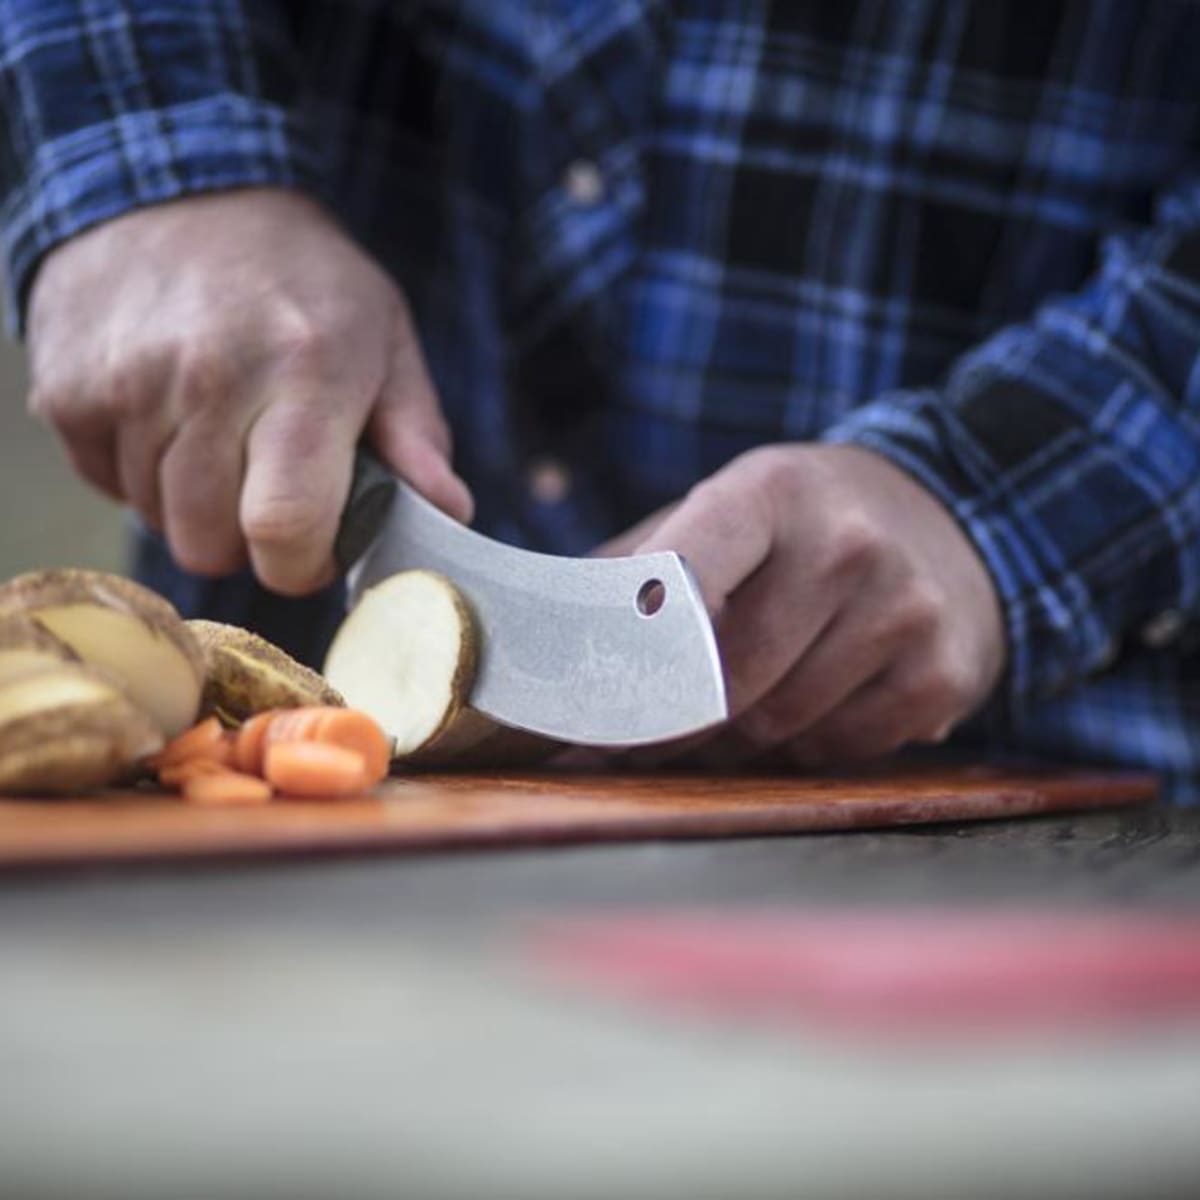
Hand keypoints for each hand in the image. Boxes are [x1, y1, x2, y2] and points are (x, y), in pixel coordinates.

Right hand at [26, 188, 471, 594]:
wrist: (176, 188)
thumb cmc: (303, 281)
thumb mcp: (383, 340)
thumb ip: (416, 435)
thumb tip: (448, 513)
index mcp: (306, 371)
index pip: (285, 525)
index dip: (301, 565)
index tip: (314, 552)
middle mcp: (210, 377)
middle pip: (210, 544)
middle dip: (246, 542)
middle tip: (268, 492)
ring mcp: (128, 383)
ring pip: (157, 520)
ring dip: (193, 504)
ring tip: (219, 436)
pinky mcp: (66, 389)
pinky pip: (107, 485)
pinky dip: (140, 472)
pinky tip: (168, 416)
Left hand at [605, 444, 1006, 764]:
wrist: (947, 519)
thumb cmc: (801, 527)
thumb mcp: (724, 513)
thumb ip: (635, 572)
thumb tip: (542, 651)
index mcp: (768, 492)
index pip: (677, 579)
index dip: (626, 656)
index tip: (586, 704)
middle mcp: (845, 543)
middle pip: (722, 678)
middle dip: (666, 724)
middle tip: (625, 741)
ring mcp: (904, 608)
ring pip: (775, 723)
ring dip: (730, 742)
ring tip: (719, 719)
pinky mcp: (942, 673)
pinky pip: (834, 749)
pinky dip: (799, 750)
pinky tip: (800, 713)